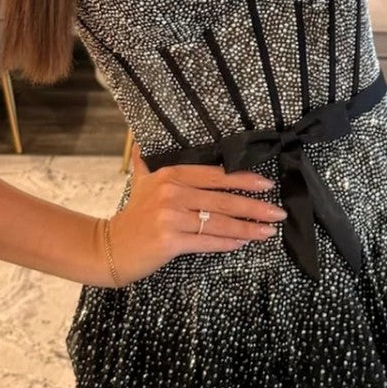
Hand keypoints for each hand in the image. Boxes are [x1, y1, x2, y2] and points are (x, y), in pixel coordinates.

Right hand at [98, 145, 285, 285]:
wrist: (109, 247)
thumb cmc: (131, 217)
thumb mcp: (140, 182)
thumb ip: (146, 162)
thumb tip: (142, 140)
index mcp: (170, 175)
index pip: (215, 175)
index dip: (243, 179)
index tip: (266, 184)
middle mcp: (171, 193)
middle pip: (222, 199)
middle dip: (254, 206)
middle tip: (277, 212)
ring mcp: (170, 217)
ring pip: (218, 222)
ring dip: (247, 228)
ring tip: (268, 231)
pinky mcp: (170, 241)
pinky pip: (207, 242)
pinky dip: (227, 243)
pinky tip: (243, 243)